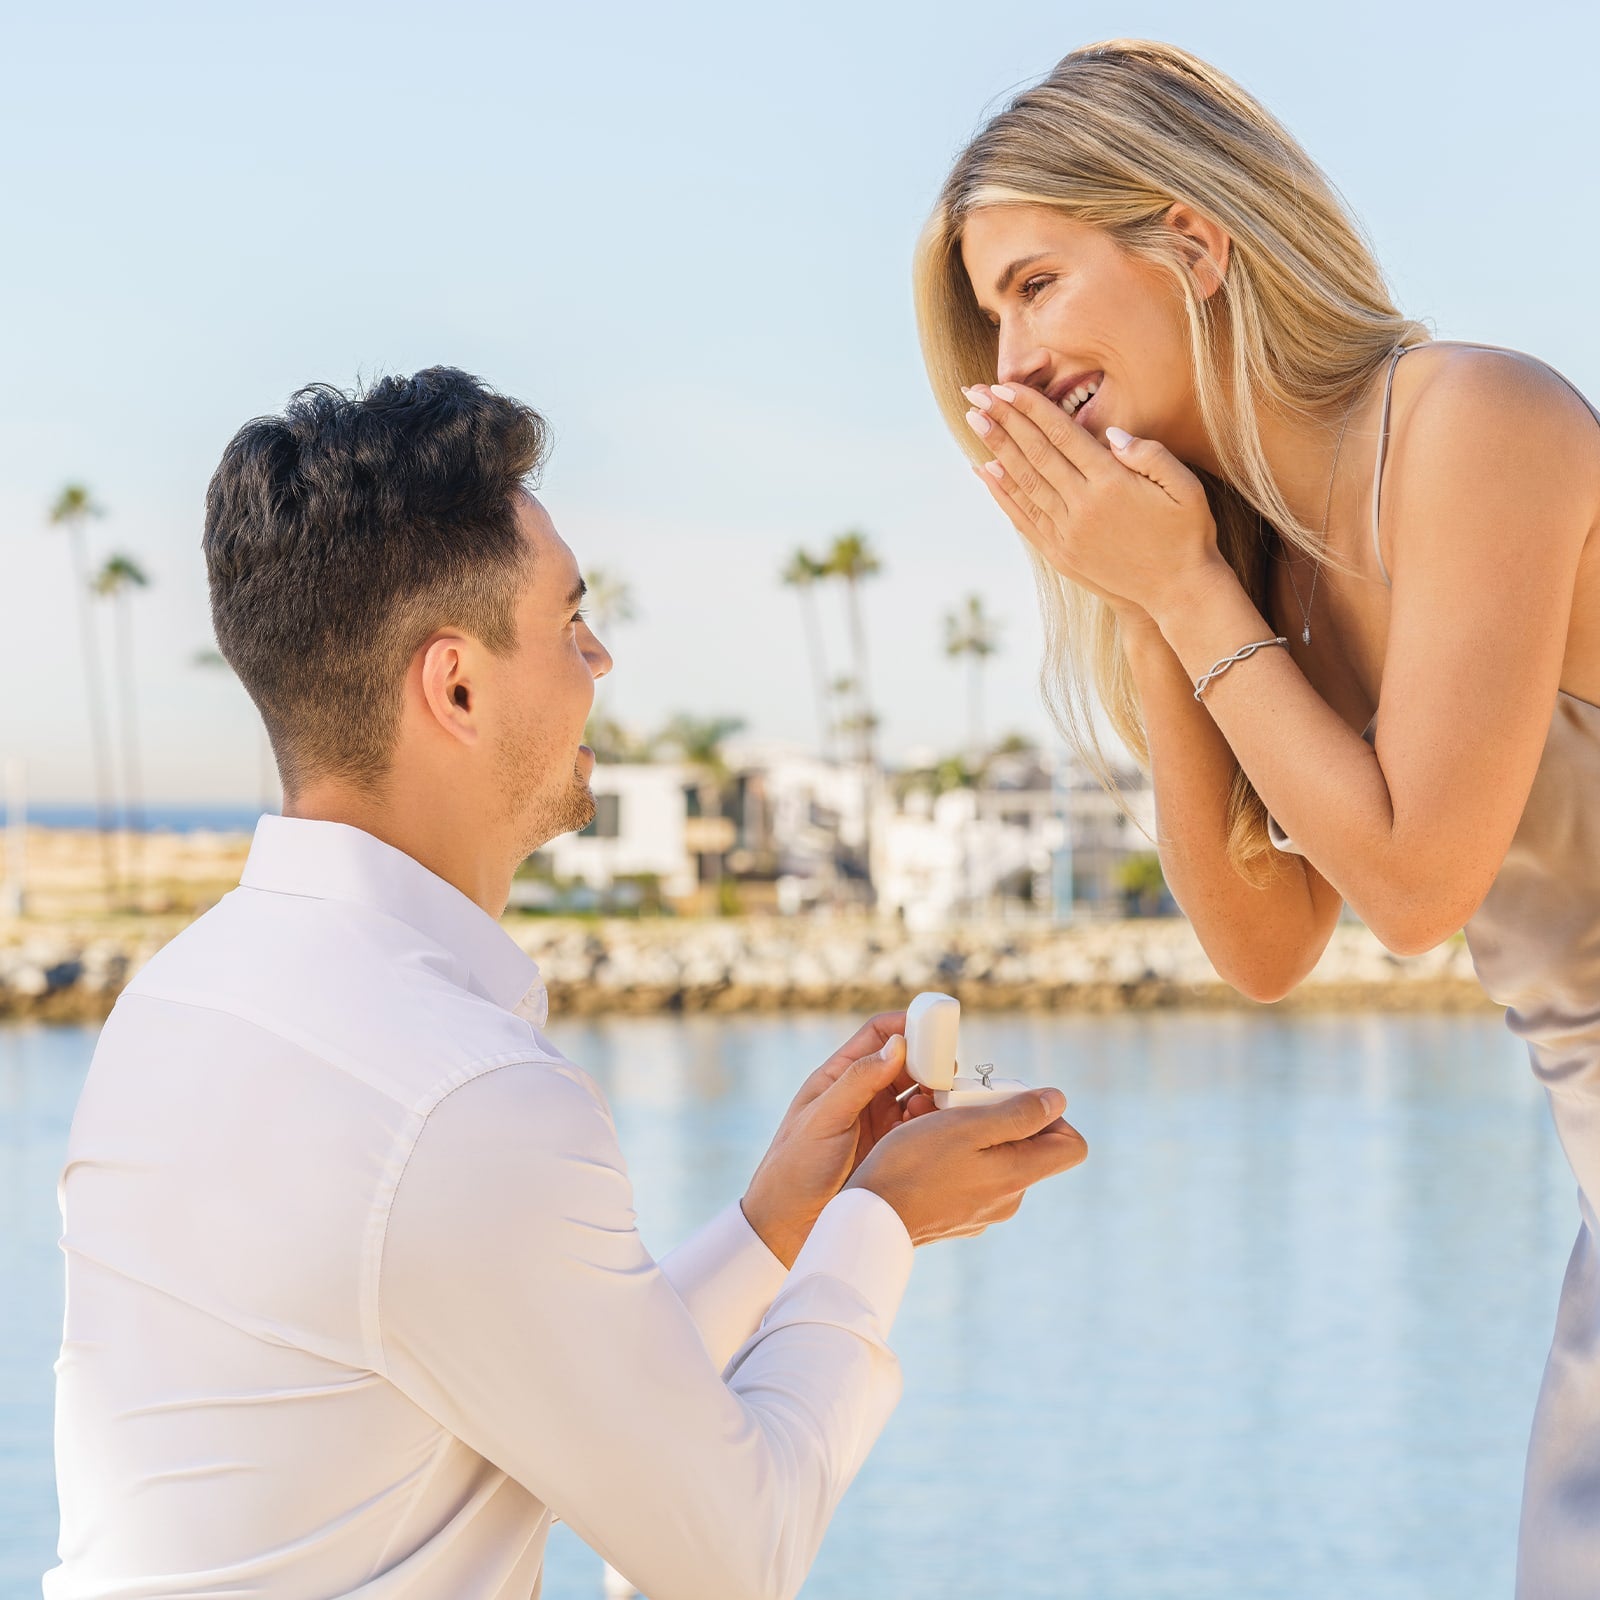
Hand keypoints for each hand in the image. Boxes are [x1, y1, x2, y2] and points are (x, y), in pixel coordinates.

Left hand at [742, 1012, 928, 1267]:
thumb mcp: (823, 1119)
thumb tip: (897, 1044)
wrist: (789, 1228)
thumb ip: (858, 1081)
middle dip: (931, 1060)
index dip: (906, 1025)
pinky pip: (922, 1128)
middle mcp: (862, 1095)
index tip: (935, 1026)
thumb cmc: (794, 1167)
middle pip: (906, 1062)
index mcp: (838, 1077)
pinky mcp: (893, 1151)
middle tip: (950, 1068)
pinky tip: (938, 1128)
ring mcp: (879, 1123)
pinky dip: (935, 1122)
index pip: (877, 1035)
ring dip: (936, 1092)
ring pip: (919, 1095)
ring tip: (945, 1101)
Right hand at [845, 1087, 1087, 1245]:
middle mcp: (1008, 1199)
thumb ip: (1018, 1113)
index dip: (1051, 1116)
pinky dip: (954, 1153)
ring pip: (994, 1158)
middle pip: (1028, 1147)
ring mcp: (983, 1211)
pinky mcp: (958, 1215)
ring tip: (929, 1115)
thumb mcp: (967, 1125)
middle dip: (998, 1115)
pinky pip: (970, 1175)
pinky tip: (922, 1142)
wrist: (869, 1217)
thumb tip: (1058, 1100)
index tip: (1011, 1100)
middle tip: (958, 1100)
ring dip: (969, 1130)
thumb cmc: (913, 1165)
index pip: (1071, 1146)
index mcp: (1018, 1176)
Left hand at [963, 381, 1227, 628]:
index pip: (1063, 435)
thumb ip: (1151, 454)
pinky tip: (984, 470)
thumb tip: (1110, 433)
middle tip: (976, 393)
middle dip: (1004, 420)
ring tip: (974, 420)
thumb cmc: (1187, 533)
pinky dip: (1002, 492)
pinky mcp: (1060, 553)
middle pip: (1035, 454)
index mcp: (1112, 483)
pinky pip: (1024, 516)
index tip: (1007, 387)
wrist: (1178, 592)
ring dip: (996, 449)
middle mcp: (1083, 507)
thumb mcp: (1186, 487)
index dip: (1032, 408)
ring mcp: (1067, 533)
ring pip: (1024, 483)